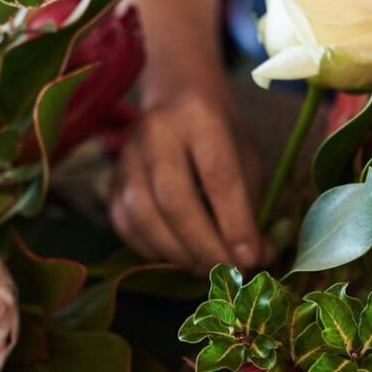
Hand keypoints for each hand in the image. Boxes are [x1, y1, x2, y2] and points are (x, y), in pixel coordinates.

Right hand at [110, 92, 266, 274]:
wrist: (177, 100)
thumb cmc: (222, 135)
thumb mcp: (247, 159)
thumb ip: (254, 208)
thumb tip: (259, 259)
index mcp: (200, 117)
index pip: (218, 176)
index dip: (235, 223)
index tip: (250, 259)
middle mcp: (157, 131)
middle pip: (175, 199)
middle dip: (204, 245)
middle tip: (228, 272)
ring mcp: (127, 155)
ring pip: (144, 215)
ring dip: (178, 254)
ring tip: (205, 268)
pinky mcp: (112, 178)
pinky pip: (125, 224)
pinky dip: (152, 251)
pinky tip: (178, 259)